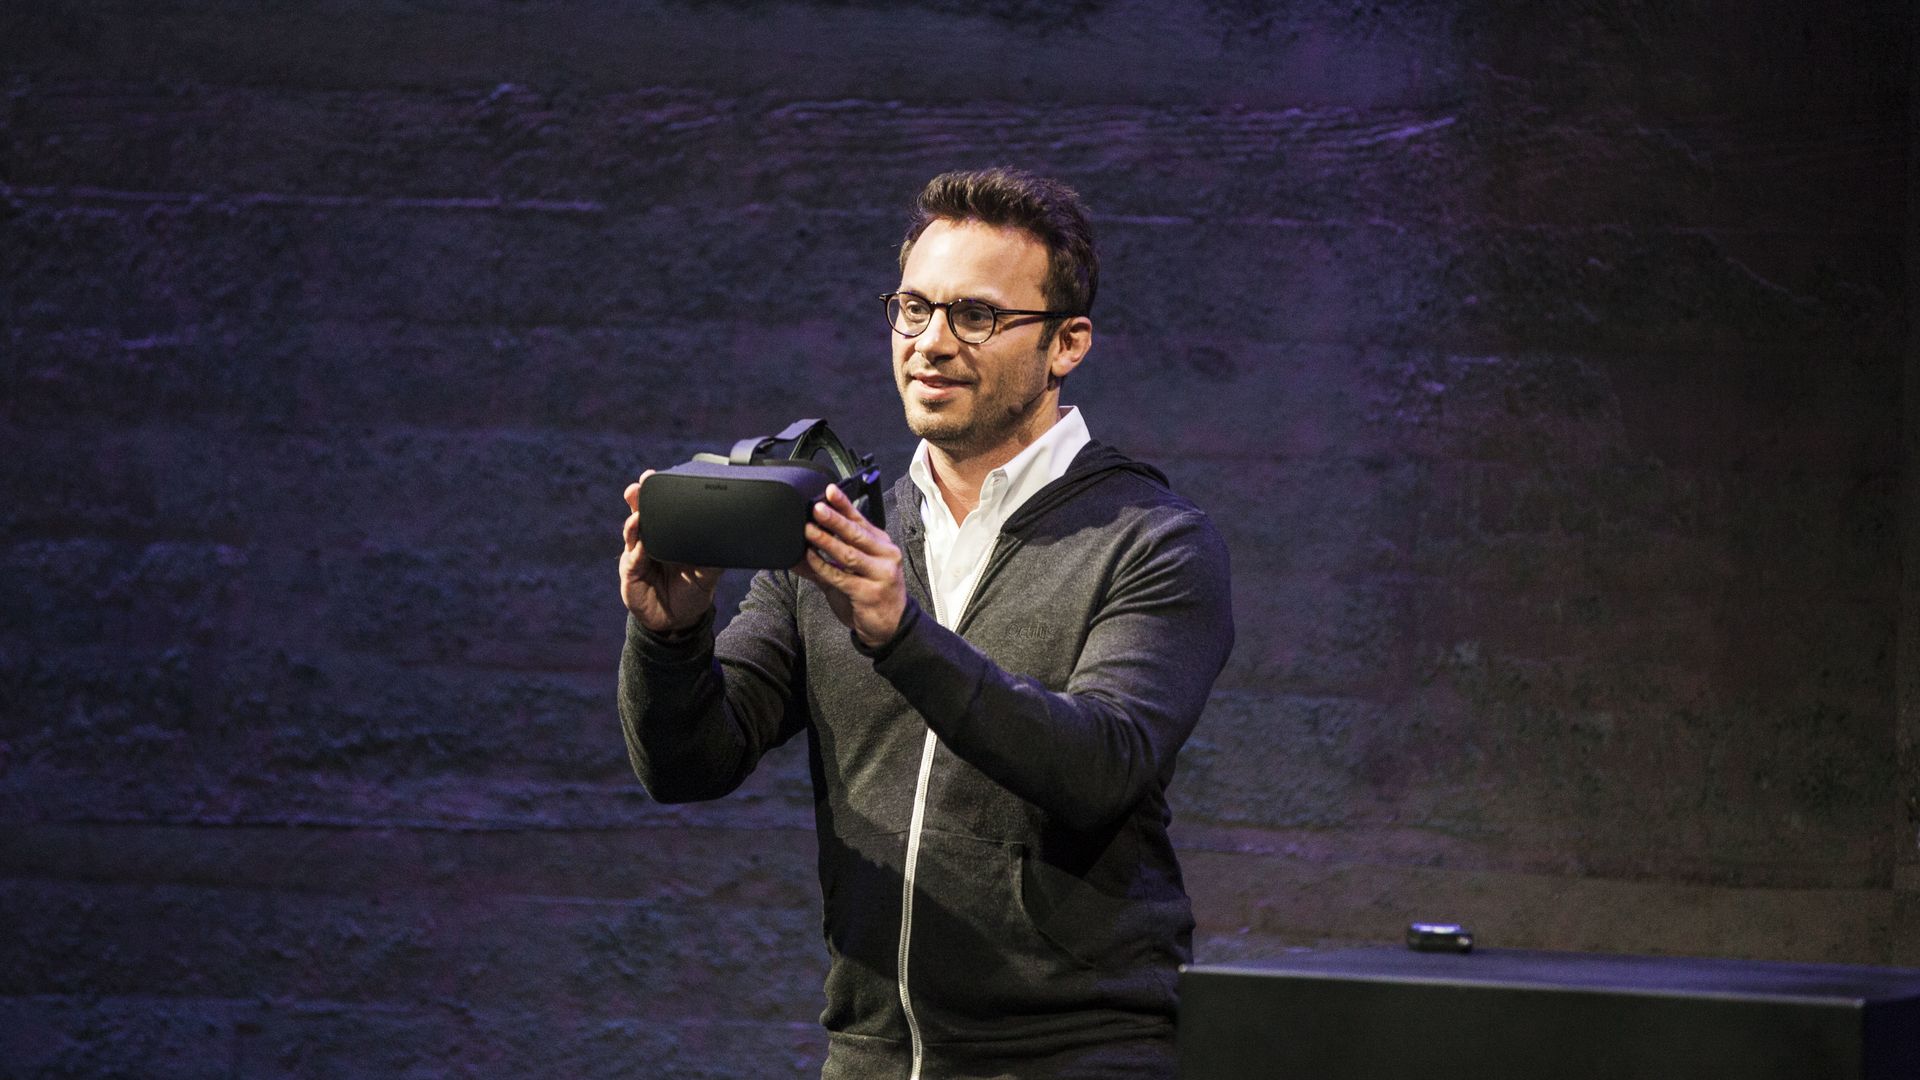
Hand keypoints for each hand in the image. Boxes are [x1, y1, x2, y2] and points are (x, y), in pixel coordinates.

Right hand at [621, 471, 722, 634]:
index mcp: (667, 535)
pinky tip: (641, 543)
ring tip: (638, 514)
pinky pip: (633, 559)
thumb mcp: (707, 573)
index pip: (659, 510)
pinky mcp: (631, 574)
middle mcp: (649, 541)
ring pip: (633, 534)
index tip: (655, 475)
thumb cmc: (691, 590)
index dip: (656, 493)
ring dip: (634, 522)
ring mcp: (637, 556)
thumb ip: (715, 558)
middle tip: (640, 485)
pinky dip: (637, 550)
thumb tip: (733, 540)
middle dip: (638, 499)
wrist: (678, 620)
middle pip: (640, 515)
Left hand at [795, 483, 905, 648]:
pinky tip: (810, 558)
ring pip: (848, 554)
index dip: (844, 505)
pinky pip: (841, 577)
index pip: (861, 520)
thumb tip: (798, 550)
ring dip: (826, 541)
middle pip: (856, 534)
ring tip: (808, 530)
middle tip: (816, 508)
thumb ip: (826, 561)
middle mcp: (885, 557)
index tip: (830, 490)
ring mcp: (880, 575)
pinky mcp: (869, 593)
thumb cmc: (872, 595)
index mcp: (882, 545)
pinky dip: (823, 566)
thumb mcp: (853, 572)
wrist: (890, 627)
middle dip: (834, 519)